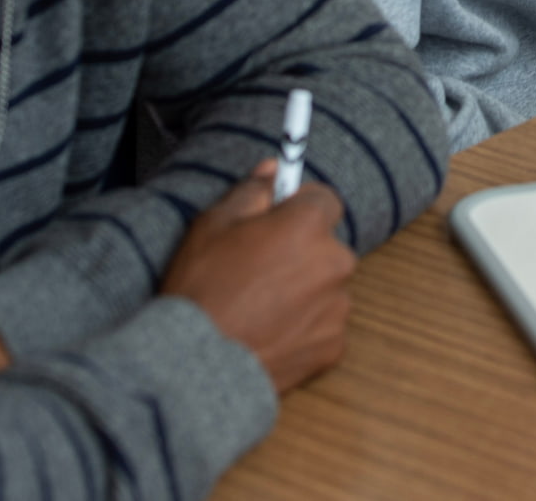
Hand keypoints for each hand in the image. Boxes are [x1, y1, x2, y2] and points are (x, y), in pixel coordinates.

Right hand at [161, 161, 355, 392]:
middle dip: (301, 251)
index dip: (300, 207)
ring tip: (257, 306)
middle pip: (326, 246)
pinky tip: (268, 332)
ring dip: (303, 290)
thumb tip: (274, 169)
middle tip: (257, 269)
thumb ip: (252, 191)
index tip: (278, 218)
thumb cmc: (202, 290)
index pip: (325, 200)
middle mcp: (334, 262)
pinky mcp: (333, 346)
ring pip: (326, 286)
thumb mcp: (212, 225)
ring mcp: (338, 307)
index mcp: (308, 226)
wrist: (198, 366)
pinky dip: (303, 327)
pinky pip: (323, 324)